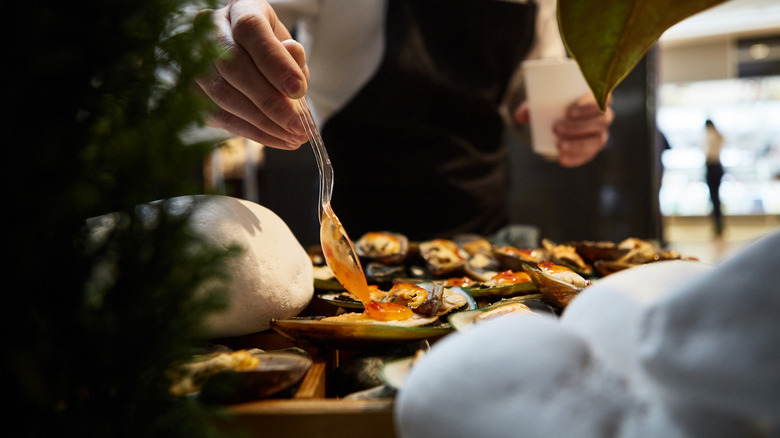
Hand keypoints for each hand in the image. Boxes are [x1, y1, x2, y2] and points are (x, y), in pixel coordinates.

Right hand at [195, 0, 309, 148]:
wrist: (246, 58)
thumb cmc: (272, 53)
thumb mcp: (289, 50)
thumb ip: (292, 59)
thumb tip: (293, 66)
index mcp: (240, 9)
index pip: (251, 30)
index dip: (274, 62)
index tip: (299, 90)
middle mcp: (210, 29)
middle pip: (233, 67)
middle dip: (270, 102)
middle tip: (298, 126)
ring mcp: (193, 59)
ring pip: (222, 94)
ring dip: (261, 122)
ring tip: (292, 138)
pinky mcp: (189, 89)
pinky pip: (218, 115)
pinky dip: (251, 131)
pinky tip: (276, 139)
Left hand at [514, 93, 613, 166]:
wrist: (563, 116)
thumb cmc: (556, 102)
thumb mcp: (544, 100)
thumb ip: (531, 106)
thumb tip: (519, 117)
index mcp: (599, 96)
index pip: (602, 99)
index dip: (588, 106)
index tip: (568, 112)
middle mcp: (605, 114)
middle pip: (600, 121)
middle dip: (579, 126)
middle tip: (556, 128)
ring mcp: (601, 132)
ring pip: (597, 139)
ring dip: (578, 144)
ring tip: (559, 146)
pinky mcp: (594, 147)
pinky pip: (590, 155)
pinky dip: (576, 158)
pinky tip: (563, 160)